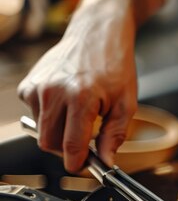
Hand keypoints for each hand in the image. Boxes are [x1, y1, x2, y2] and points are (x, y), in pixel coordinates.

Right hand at [17, 0, 137, 172]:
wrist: (97, 34)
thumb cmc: (114, 66)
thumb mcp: (126, 104)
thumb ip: (115, 135)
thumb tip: (107, 162)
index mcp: (80, 98)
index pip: (71, 145)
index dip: (78, 163)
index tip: (84, 166)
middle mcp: (54, 92)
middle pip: (50, 143)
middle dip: (67, 151)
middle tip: (86, 145)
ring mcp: (38, 87)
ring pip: (42, 131)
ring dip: (60, 133)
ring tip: (80, 117)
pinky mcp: (28, 84)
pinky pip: (36, 115)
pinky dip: (51, 117)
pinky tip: (67, 104)